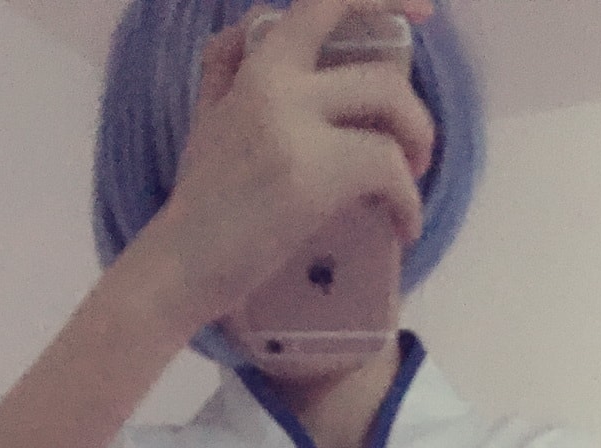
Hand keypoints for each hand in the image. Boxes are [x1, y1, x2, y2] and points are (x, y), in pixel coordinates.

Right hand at [157, 0, 437, 328]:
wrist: (177, 269)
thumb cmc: (196, 206)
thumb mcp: (206, 118)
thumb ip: (227, 67)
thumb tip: (254, 23)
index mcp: (256, 66)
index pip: (323, 2)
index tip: (423, 14)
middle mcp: (275, 84)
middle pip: (378, 73)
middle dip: (414, 115)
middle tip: (415, 154)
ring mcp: (293, 128)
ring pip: (390, 111)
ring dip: (419, 150)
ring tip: (410, 191)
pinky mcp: (311, 176)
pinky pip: (387, 168)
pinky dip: (408, 200)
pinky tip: (402, 227)